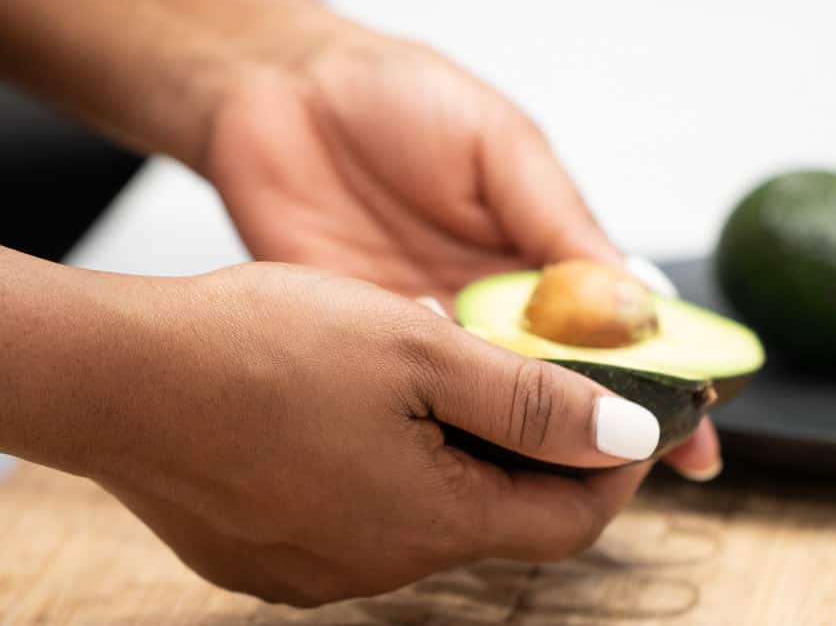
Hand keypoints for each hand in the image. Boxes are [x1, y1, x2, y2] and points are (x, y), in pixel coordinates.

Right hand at [94, 263, 654, 605]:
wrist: (116, 376)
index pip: (570, 519)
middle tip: (545, 380)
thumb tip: (628, 438)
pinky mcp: (276, 553)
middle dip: (537, 451)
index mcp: (433, 520)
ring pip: (432, 510)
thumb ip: (533, 402)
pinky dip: (396, 462)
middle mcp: (381, 565)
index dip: (616, 467)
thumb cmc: (258, 350)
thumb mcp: (423, 351)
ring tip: (447, 373)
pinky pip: (366, 513)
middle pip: (501, 515)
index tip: (638, 416)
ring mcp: (322, 567)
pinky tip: (369, 405)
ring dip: (461, 449)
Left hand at [203, 21, 720, 478]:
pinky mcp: (363, 341)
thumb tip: (639, 298)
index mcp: (535, 248)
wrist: (275, 85)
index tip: (699, 434)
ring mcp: (428, 325)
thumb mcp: (501, 147)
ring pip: (490, 399)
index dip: (659, 380)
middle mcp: (489, 299)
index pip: (613, 326)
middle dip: (599, 432)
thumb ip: (559, 222)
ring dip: (524, 435)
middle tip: (632, 478)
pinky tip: (465, 438)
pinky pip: (410, 390)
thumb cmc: (398, 95)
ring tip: (564, 475)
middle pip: (557, 380)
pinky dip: (439, 413)